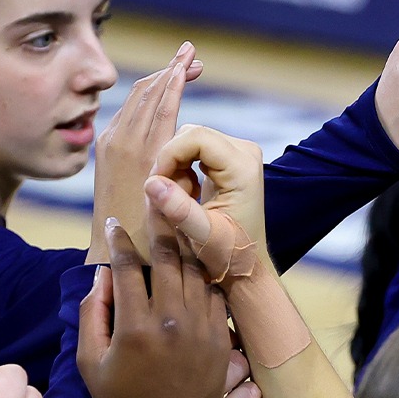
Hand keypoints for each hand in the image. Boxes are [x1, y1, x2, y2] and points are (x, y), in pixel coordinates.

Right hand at [78, 216, 232, 397]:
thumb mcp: (90, 362)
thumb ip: (92, 315)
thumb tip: (101, 275)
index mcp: (135, 328)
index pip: (127, 268)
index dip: (119, 241)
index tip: (114, 223)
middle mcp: (172, 324)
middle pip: (169, 260)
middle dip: (160, 227)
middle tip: (155, 203)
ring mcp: (203, 331)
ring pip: (197, 273)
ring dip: (187, 247)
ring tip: (178, 226)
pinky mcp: (222, 341)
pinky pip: (216, 296)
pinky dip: (205, 278)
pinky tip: (197, 266)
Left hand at [89, 42, 201, 262]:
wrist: (112, 251)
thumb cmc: (155, 232)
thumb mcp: (177, 197)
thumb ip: (183, 165)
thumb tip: (187, 140)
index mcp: (148, 153)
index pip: (165, 102)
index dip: (179, 76)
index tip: (191, 58)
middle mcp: (125, 142)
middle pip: (149, 92)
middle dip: (170, 69)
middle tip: (190, 53)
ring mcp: (110, 143)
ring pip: (135, 98)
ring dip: (157, 79)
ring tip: (177, 65)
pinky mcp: (103, 148)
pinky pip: (124, 112)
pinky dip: (143, 96)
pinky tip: (155, 91)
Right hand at [147, 124, 267, 257]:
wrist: (246, 262)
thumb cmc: (229, 253)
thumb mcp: (203, 236)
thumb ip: (179, 210)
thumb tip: (152, 183)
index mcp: (243, 167)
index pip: (196, 137)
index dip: (168, 155)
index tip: (155, 185)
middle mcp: (244, 152)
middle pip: (191, 135)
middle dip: (169, 162)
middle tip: (165, 195)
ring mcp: (238, 153)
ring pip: (188, 141)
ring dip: (174, 168)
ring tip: (179, 199)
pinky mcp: (228, 159)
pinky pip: (193, 150)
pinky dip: (181, 170)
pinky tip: (187, 195)